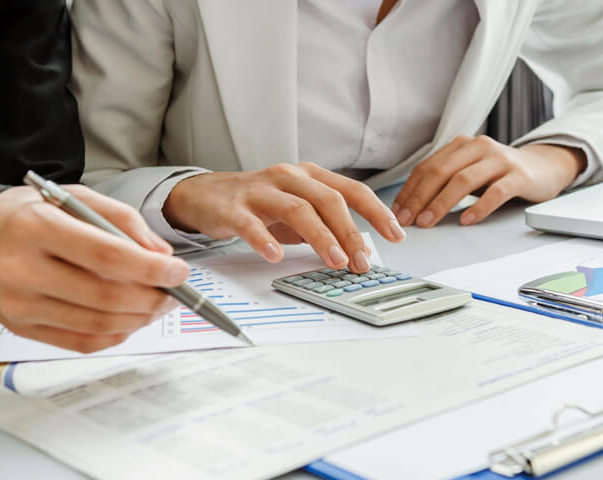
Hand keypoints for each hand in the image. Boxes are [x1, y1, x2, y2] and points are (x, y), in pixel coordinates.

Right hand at [0, 186, 189, 352]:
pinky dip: (118, 333)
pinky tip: (132, 318)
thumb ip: (123, 221)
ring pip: (99, 324)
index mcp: (36, 228)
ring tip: (158, 303)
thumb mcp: (76, 198)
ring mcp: (20, 305)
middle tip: (174, 290)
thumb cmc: (29, 216)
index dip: (152, 269)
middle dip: (154, 297)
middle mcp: (22, 270)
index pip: (107, 256)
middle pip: (107, 297)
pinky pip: (83, 342)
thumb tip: (161, 256)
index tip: (179, 271)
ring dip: (141, 318)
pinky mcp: (23, 329)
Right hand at [163, 163, 405, 272]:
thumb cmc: (259, 203)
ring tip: (335, 261)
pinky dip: (265, 240)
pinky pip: (252, 224)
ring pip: (297, 210)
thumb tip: (359, 249)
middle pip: (328, 201)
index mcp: (310, 177)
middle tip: (362, 261)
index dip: (376, 212)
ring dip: (321, 237)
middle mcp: (289, 178)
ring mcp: (261, 191)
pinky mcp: (234, 208)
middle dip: (350, 232)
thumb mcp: (298, 210)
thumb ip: (326, 225)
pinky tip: (275, 255)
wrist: (206, 195)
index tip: (396, 234)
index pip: (351, 191)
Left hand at [392, 136, 586, 226]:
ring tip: (428, 222)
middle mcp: (479, 147)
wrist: (542, 168)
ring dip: (441, 203)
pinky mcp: (519, 175)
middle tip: (407, 220)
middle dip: (420, 197)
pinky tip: (466, 220)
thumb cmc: (499, 174)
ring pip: (464, 180)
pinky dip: (479, 207)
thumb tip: (411, 207)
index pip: (428, 167)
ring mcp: (500, 160)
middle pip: (441, 171)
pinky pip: (496, 192)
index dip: (410, 190)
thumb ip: (445, 181)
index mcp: (462, 145)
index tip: (397, 212)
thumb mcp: (469, 171)